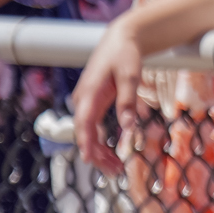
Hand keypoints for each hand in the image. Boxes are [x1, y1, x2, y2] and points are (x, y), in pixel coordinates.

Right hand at [72, 20, 145, 167]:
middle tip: (115, 173)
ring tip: (116, 169)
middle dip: (96, 154)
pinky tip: (112, 154)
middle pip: (84, 133)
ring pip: (88, 133)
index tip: (89, 160)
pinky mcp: (93, 103)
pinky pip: (93, 127)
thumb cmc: (125, 55)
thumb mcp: (131, 75)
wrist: (120, 39)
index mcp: (89, 92)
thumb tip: (128, 126)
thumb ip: (128, 101)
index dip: (85, 142)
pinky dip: (101, 142)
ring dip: (99, 151)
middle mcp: (83, 99)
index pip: (83, 123)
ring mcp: (86, 102)